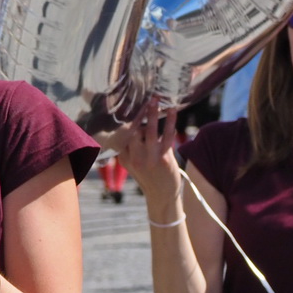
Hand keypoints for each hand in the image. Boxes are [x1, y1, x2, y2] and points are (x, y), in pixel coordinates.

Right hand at [117, 102, 185, 219]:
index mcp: (123, 157)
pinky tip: (173, 110)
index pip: (119, 134)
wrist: (162, 195)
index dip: (120, 119)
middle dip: (134, 113)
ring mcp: (148, 157)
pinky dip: (170, 121)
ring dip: (151, 113)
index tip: (121, 104)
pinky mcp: (163, 157)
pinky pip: (167, 135)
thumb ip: (130, 147)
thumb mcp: (132, 164)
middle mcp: (134, 157)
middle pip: (131, 130)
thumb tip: (134, 125)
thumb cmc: (148, 176)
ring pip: (148, 131)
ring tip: (154, 99)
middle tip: (138, 96)